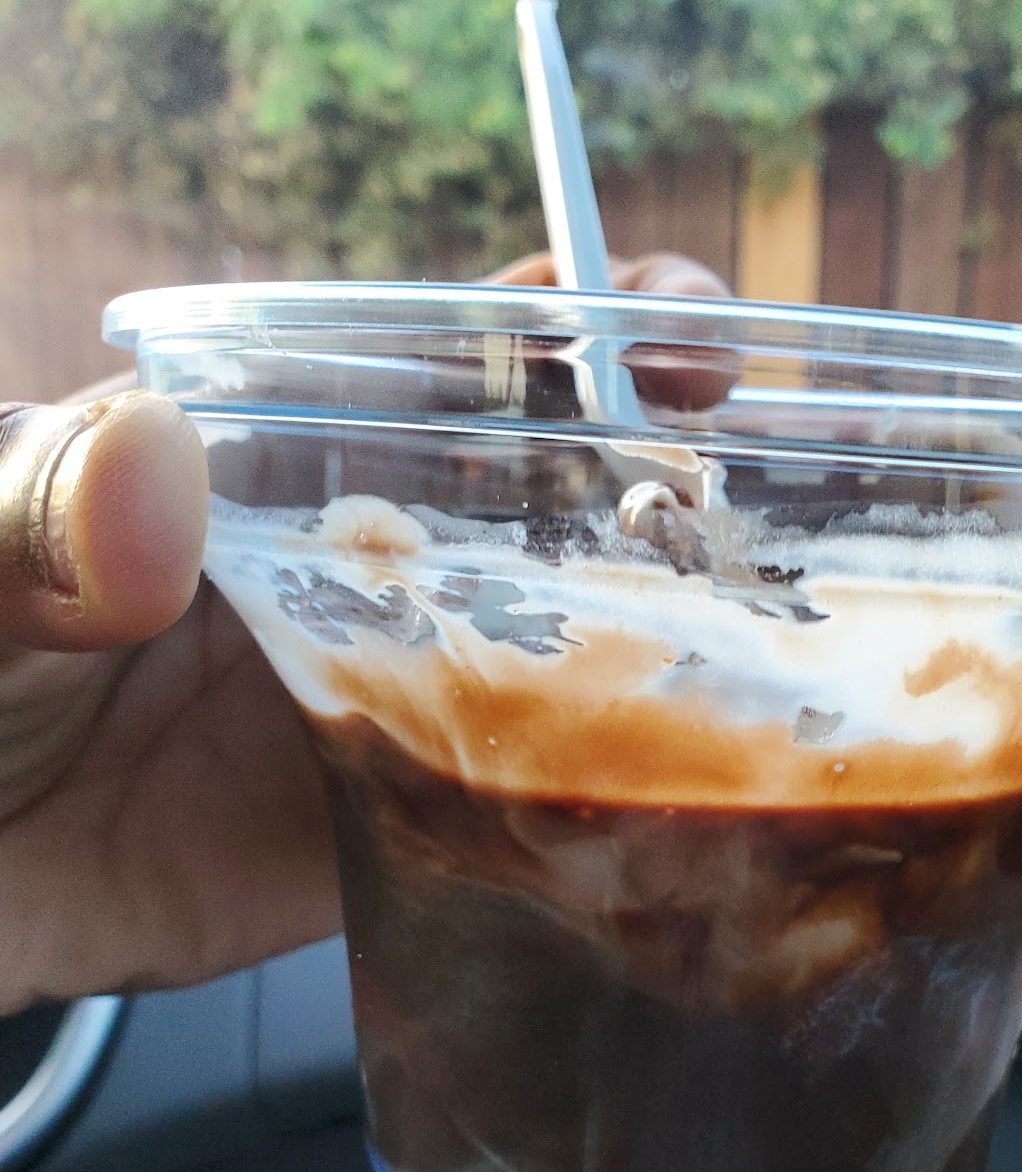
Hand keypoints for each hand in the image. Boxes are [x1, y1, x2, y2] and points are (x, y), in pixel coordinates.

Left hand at [0, 253, 730, 1012]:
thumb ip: (30, 512)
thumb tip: (155, 476)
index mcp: (277, 455)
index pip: (453, 359)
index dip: (584, 330)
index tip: (693, 331)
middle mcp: (356, 568)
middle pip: (549, 504)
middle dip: (678, 491)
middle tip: (794, 512)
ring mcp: (380, 704)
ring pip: (561, 658)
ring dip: (673, 651)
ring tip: (795, 654)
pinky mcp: (377, 840)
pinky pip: (512, 819)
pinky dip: (600, 812)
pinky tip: (693, 809)